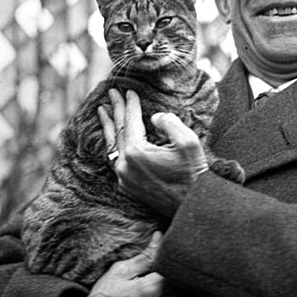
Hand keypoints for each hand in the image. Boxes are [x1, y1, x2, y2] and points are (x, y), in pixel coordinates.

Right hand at [61, 232, 175, 296]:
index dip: (172, 260)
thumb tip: (160, 237)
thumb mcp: (120, 271)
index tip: (164, 257)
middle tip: (157, 273)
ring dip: (175, 290)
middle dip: (173, 275)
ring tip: (156, 287)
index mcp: (154, 288)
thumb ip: (146, 255)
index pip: (176, 266)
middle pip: (183, 283)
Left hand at [98, 89, 207, 216]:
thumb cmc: (194, 173)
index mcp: (136, 153)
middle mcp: (125, 166)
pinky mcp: (128, 186)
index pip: (130, 122)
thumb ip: (169, 122)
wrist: (194, 205)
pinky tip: (112, 138)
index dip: (131, 105)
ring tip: (102, 111)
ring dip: (108, 127)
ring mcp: (124, 178)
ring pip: (112, 146)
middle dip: (116, 110)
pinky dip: (113, 145)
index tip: (130, 91)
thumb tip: (155, 118)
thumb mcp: (188, 141)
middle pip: (118, 131)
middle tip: (111, 92)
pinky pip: (115, 160)